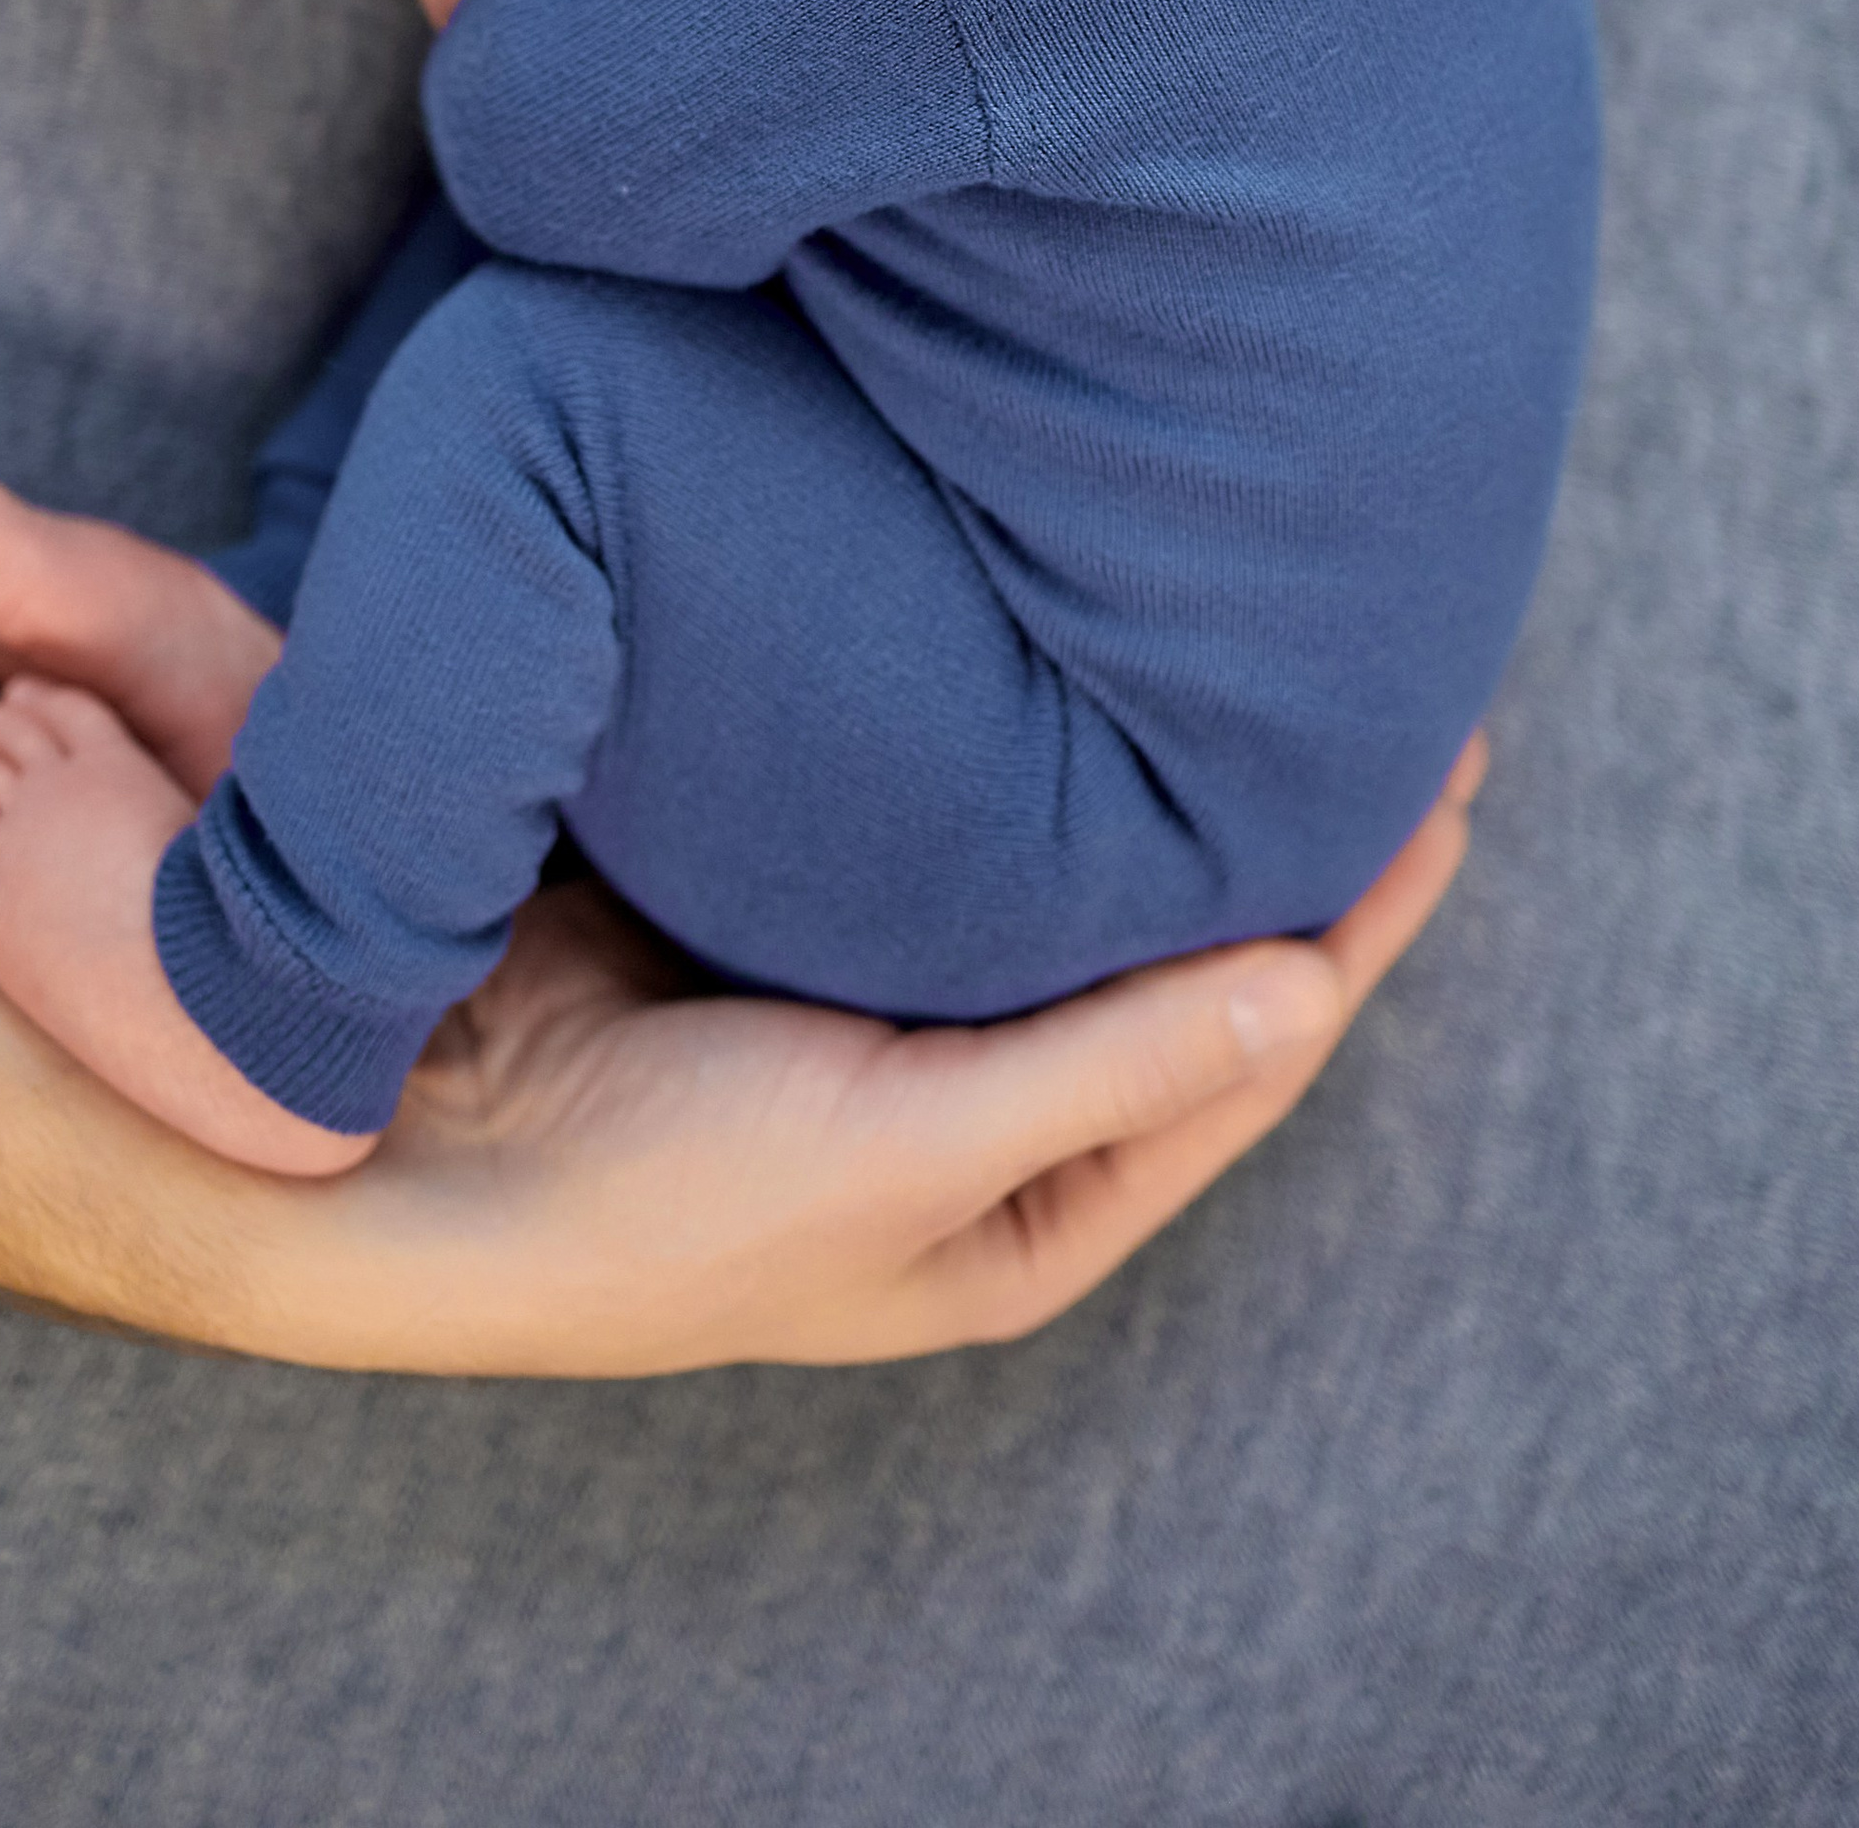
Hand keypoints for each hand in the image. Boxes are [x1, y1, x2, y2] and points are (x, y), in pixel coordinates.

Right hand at [241, 737, 1486, 1373]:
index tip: (1447, 780)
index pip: (1248, 1045)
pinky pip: (955, 814)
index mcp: (1031, 1207)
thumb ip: (1106, 1069)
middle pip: (1179, 954)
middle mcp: (984, 1105)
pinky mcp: (801, 894)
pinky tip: (1068, 651)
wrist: (411, 1148)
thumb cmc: (662, 1204)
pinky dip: (1018, 737)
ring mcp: (892, 991)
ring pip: (1071, 873)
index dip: (1355, 921)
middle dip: (1280, 838)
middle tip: (1397, 690)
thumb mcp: (905, 1155)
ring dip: (1152, 781)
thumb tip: (1313, 987)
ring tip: (1258, 651)